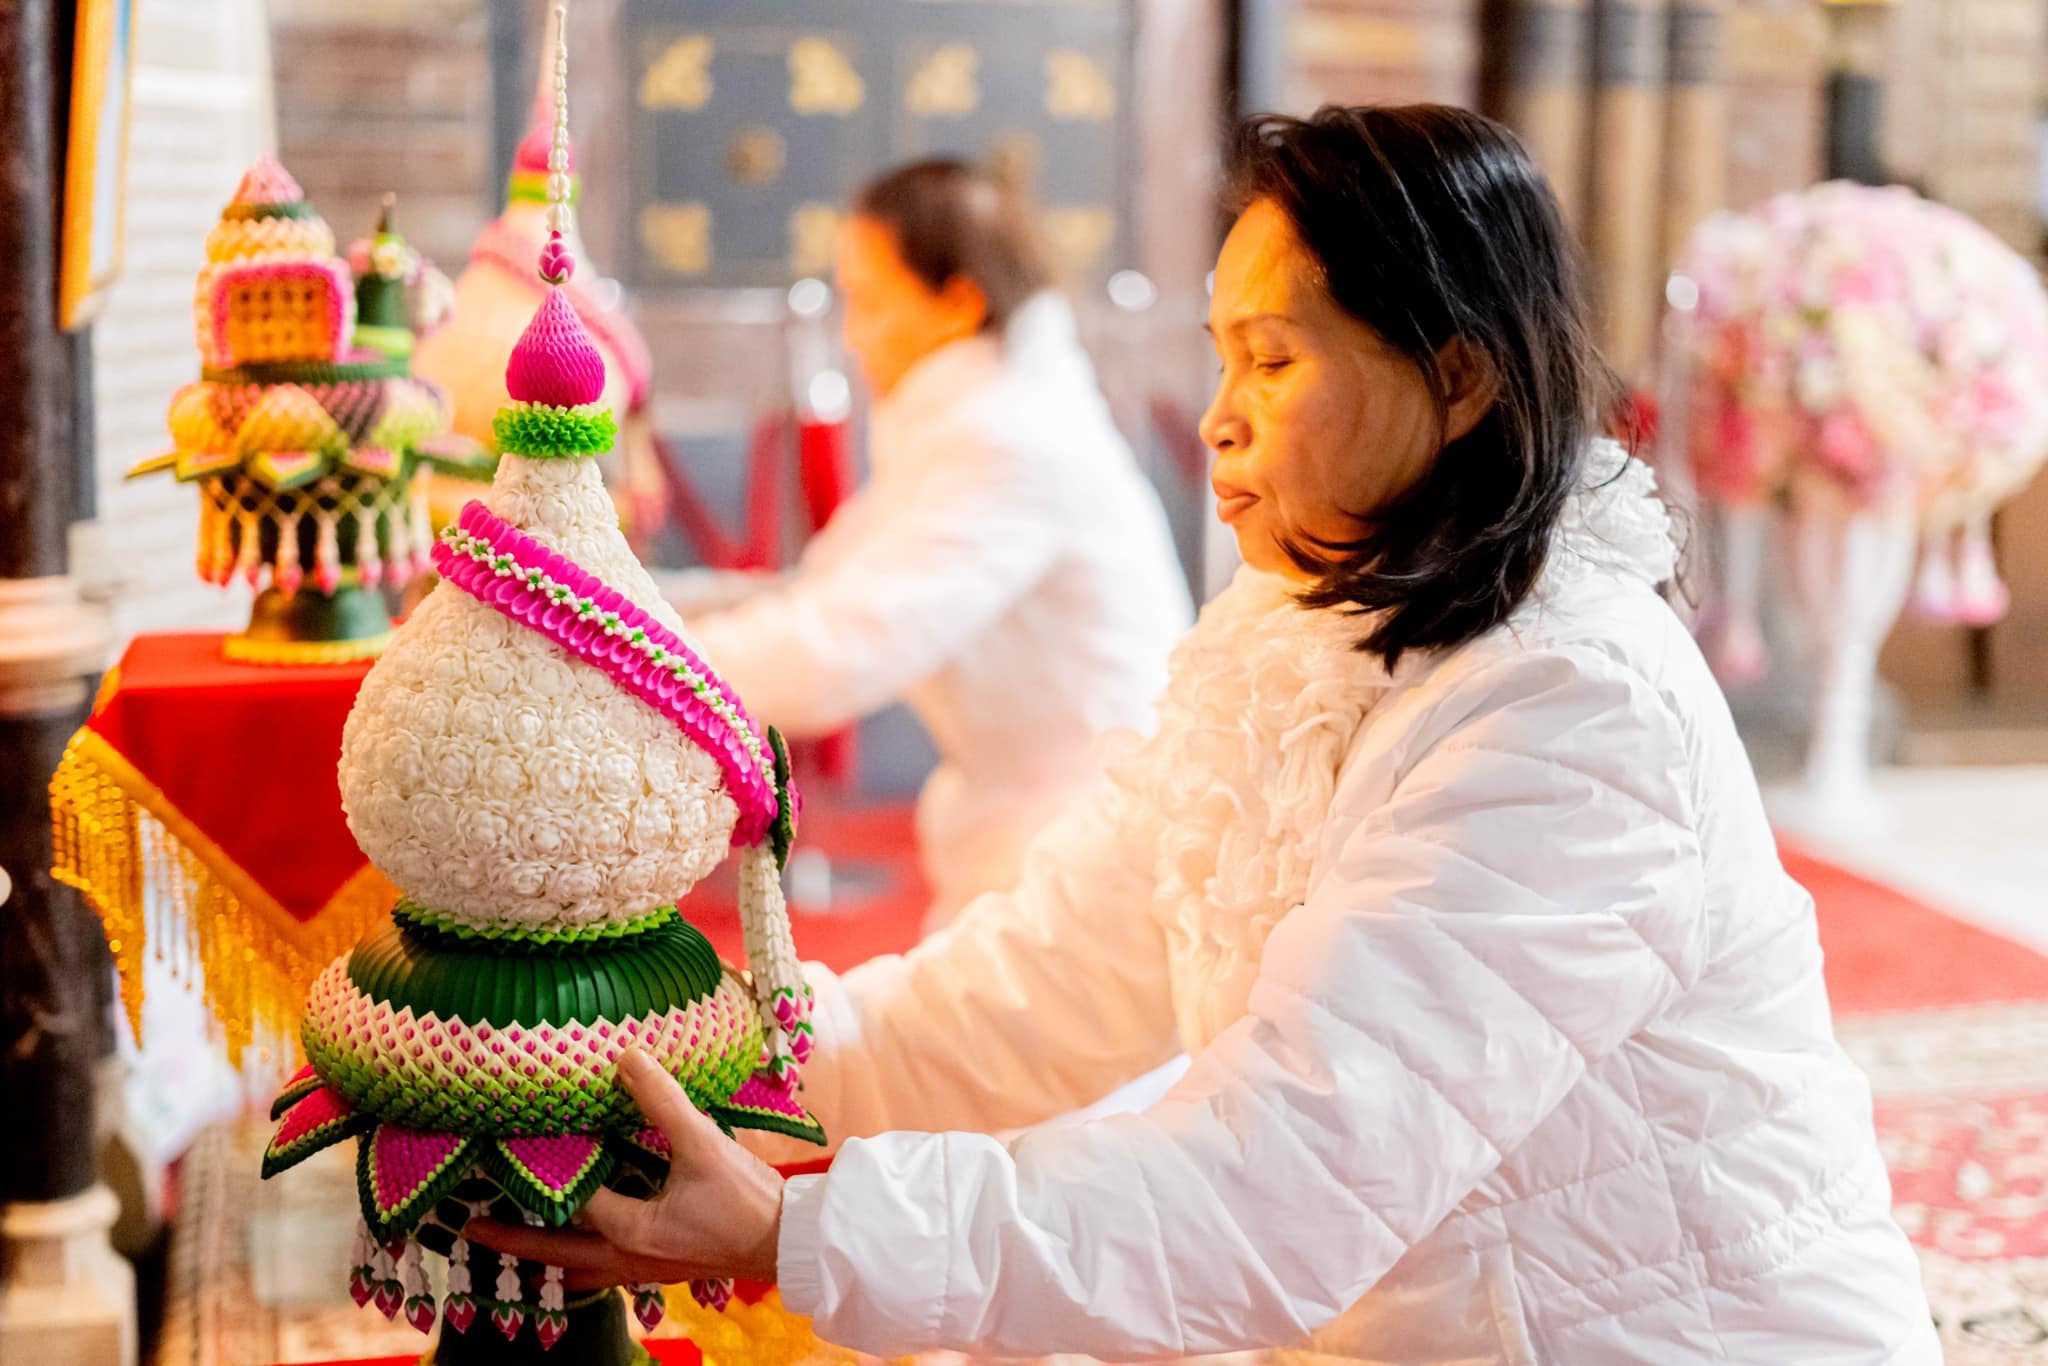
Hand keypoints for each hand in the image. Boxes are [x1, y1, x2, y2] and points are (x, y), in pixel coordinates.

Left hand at [466, 1048, 785, 1289]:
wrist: (790, 1243)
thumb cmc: (747, 1201)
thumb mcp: (702, 1144)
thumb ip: (663, 1100)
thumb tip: (627, 1058)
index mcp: (629, 1229)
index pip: (568, 1198)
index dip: (533, 1173)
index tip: (497, 1155)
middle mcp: (627, 1257)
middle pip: (553, 1253)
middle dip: (509, 1242)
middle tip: (467, 1229)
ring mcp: (645, 1269)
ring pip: (578, 1271)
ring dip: (546, 1258)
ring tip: (517, 1246)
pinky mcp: (664, 1267)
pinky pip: (607, 1271)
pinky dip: (583, 1262)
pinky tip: (585, 1248)